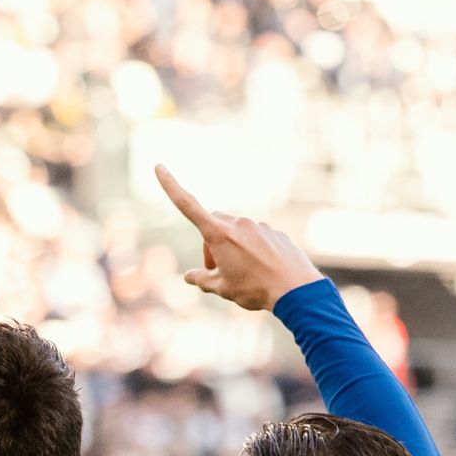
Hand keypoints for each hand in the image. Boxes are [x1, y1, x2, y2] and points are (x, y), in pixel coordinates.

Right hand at [156, 165, 322, 310]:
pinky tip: (262, 271)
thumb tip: (189, 277)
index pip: (188, 205)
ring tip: (244, 275)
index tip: (159, 166)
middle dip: (210, 243)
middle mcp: (238, 224)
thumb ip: (202, 280)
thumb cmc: (256, 290)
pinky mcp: (274, 232)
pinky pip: (256, 238)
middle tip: (217, 270)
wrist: (296, 289)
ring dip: (232, 248)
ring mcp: (258, 226)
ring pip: (235, 232)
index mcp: (219, 234)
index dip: (171, 186)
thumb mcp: (222, 289)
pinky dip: (252, 251)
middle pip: (213, 224)